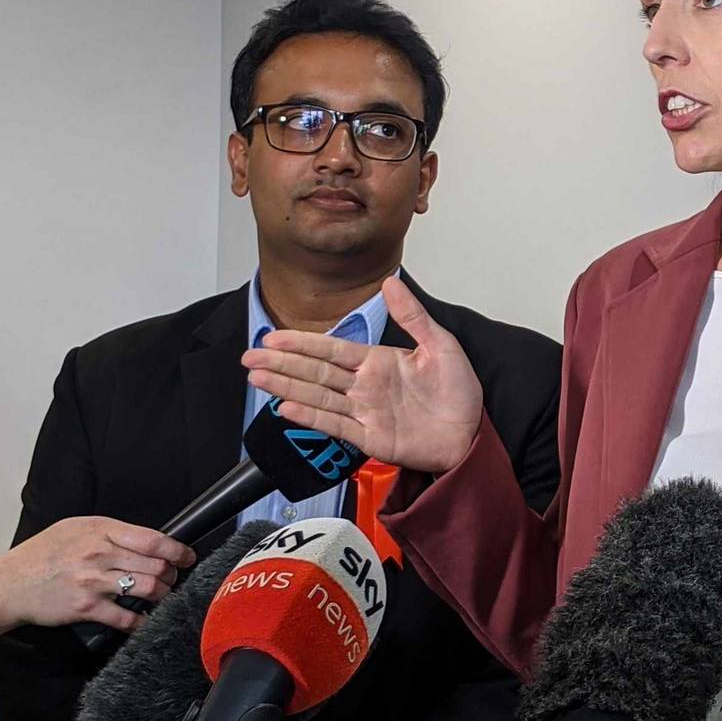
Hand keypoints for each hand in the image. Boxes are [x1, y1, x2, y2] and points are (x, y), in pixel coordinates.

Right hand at [0, 517, 195, 636]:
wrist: (9, 583)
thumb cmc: (41, 555)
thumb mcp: (75, 528)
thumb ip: (110, 532)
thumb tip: (144, 540)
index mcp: (101, 531)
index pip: (153, 540)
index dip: (178, 550)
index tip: (186, 557)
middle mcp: (100, 554)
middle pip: (156, 566)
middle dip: (173, 574)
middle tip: (174, 578)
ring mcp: (94, 582)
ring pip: (148, 589)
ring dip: (163, 596)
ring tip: (162, 596)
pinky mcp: (87, 607)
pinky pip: (127, 617)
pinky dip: (142, 621)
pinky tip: (146, 620)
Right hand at [243, 276, 483, 473]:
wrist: (472, 433)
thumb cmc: (459, 393)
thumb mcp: (440, 345)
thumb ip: (412, 316)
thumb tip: (391, 282)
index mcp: (378, 361)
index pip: (332, 349)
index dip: (302, 343)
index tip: (272, 337)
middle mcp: (366, 386)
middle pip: (316, 372)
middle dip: (282, 363)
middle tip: (249, 356)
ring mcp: (365, 412)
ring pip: (318, 397)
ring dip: (286, 388)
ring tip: (257, 378)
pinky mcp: (370, 437)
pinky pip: (336, 425)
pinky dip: (311, 417)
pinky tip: (287, 408)